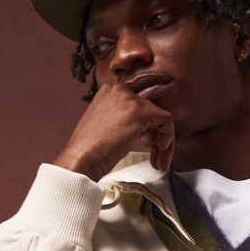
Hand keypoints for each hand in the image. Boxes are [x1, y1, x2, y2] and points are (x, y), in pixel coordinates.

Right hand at [51, 81, 174, 178]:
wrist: (81, 159)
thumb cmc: (90, 151)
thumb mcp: (105, 126)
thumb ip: (122, 120)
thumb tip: (144, 128)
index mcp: (109, 92)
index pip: (139, 104)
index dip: (147, 127)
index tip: (147, 144)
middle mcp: (120, 90)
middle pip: (151, 110)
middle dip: (157, 135)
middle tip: (156, 156)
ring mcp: (130, 99)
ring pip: (160, 116)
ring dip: (164, 142)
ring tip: (159, 161)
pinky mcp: (140, 111)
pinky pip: (166, 121)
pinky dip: (168, 138)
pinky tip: (160, 152)